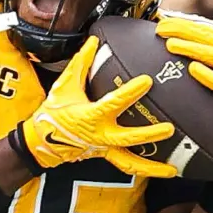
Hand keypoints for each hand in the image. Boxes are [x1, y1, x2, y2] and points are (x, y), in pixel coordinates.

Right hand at [19, 36, 177, 177]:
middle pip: (127, 138)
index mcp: (89, 116)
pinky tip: (161, 170)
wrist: (40, 141)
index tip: (146, 81)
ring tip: (171, 169)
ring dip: (150, 167)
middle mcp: (99, 135)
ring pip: (129, 162)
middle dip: (148, 134)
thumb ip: (81, 62)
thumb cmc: (53, 114)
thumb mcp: (64, 85)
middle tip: (168, 129)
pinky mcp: (105, 155)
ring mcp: (103, 148)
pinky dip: (143, 169)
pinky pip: (126, 165)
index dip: (130, 93)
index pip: (112, 104)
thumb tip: (94, 41)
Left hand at [158, 16, 212, 151]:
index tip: (161, 20)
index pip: (206, 28)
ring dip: (192, 48)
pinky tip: (193, 69)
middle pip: (208, 37)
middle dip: (183, 30)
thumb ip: (203, 50)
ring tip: (171, 44)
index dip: (184, 22)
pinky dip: (208, 75)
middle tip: (160, 29)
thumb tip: (173, 36)